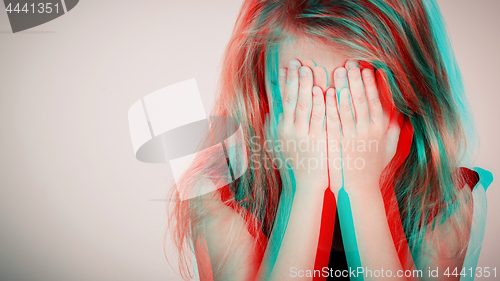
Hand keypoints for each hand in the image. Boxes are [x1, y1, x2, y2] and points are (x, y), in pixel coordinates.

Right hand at [277, 59, 328, 191]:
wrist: (308, 184)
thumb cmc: (295, 163)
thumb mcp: (278, 145)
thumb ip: (274, 127)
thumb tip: (270, 111)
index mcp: (279, 127)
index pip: (280, 100)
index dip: (282, 82)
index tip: (285, 66)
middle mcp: (288, 129)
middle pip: (290, 98)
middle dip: (294, 79)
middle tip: (297, 62)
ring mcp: (302, 135)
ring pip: (303, 105)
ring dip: (306, 85)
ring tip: (308, 68)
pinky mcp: (317, 140)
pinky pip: (318, 118)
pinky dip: (319, 103)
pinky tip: (322, 90)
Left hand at [328, 60, 401, 193]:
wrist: (358, 190)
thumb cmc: (374, 167)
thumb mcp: (391, 147)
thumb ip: (396, 127)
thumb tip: (403, 109)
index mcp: (380, 130)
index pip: (378, 101)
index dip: (374, 84)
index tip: (370, 67)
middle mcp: (367, 131)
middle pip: (362, 101)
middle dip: (357, 80)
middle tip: (351, 62)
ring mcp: (351, 137)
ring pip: (347, 108)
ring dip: (343, 87)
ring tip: (338, 70)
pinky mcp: (337, 143)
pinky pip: (333, 121)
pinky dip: (330, 106)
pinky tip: (325, 93)